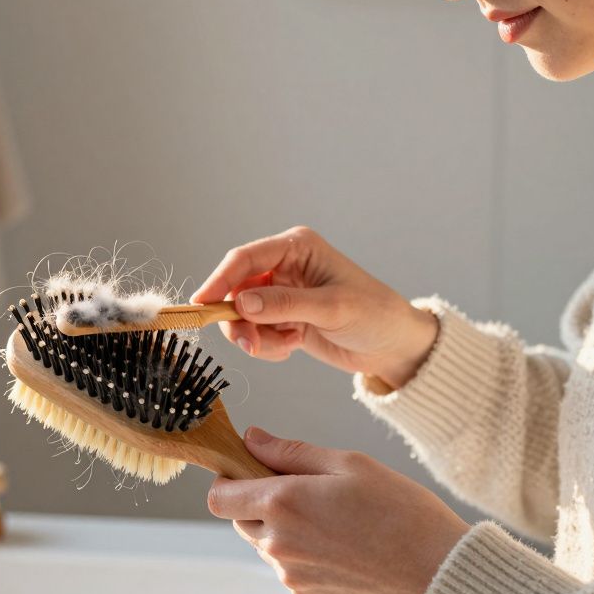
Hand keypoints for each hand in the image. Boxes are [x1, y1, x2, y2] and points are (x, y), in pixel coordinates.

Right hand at [192, 226, 438, 389]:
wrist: (392, 345)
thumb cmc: (374, 315)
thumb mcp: (331, 308)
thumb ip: (285, 305)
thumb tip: (241, 304)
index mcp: (296, 247)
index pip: (244, 259)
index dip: (219, 280)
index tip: (201, 304)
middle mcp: (283, 265)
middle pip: (236, 289)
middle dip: (240, 320)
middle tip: (252, 345)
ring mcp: (280, 293)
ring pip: (242, 315)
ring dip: (257, 337)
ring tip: (287, 345)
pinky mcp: (281, 317)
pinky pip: (255, 332)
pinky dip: (267, 345)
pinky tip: (293, 346)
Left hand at [207, 427, 468, 593]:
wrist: (437, 572)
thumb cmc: (400, 510)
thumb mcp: (348, 463)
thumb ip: (290, 452)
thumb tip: (251, 439)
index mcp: (282, 504)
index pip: (219, 497)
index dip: (229, 480)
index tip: (251, 470)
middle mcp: (278, 545)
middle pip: (241, 519)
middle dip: (260, 502)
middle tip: (306, 490)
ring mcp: (292, 576)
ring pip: (267, 545)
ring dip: (284, 530)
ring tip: (335, 520)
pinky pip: (290, 570)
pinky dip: (305, 555)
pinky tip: (344, 546)